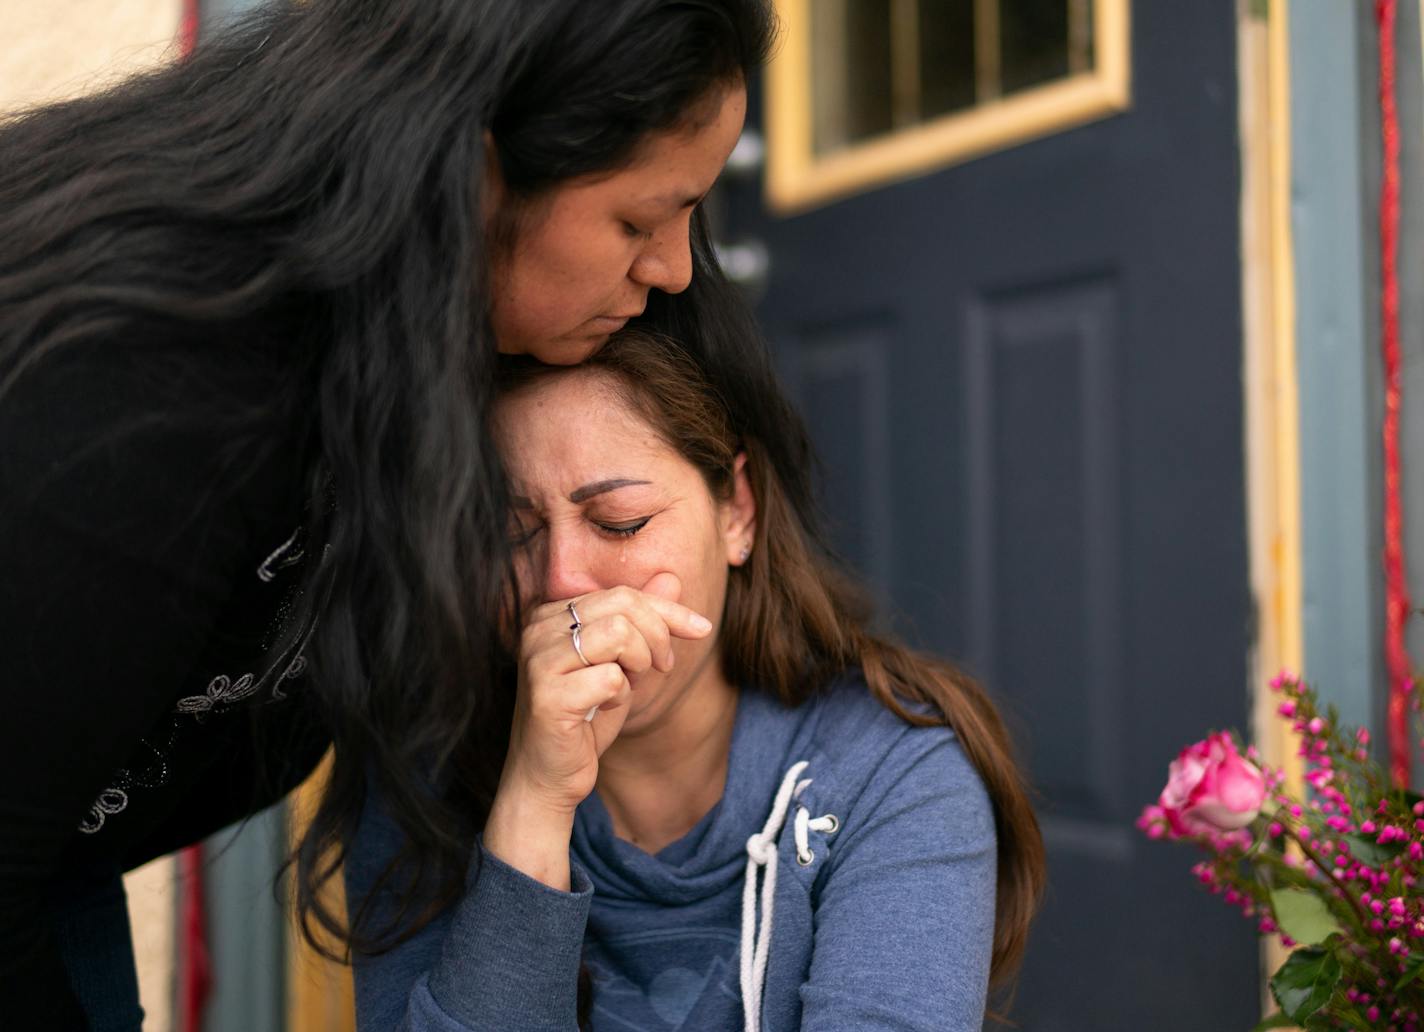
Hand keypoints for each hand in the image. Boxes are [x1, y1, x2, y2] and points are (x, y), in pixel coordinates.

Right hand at [483, 574, 711, 887]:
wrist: (548, 777)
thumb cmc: (582, 720)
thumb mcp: (620, 663)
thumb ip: (641, 619)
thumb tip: (671, 576)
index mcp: (550, 615)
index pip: (622, 594)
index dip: (669, 610)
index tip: (702, 629)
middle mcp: (537, 629)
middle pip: (624, 606)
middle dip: (659, 636)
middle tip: (663, 667)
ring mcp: (538, 660)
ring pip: (619, 632)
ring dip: (641, 661)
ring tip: (633, 683)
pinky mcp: (547, 695)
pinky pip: (611, 677)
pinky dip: (621, 694)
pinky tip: (604, 708)